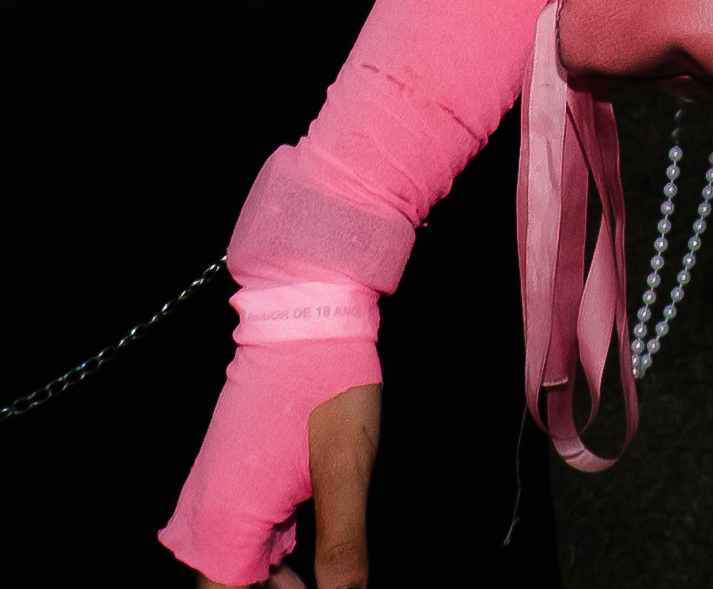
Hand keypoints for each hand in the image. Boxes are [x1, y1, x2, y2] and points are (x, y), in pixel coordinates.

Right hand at [187, 382, 377, 588]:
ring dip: (272, 580)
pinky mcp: (232, 477)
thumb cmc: (327, 380)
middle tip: (330, 582)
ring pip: (238, 566)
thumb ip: (343, 547)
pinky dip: (270, 555)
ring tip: (324, 577)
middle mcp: (208, 516)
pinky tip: (305, 550)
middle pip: (232, 586)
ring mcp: (217, 494)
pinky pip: (242, 537)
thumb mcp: (346, 468)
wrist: (306, 308)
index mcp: (224, 524)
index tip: (324, 588)